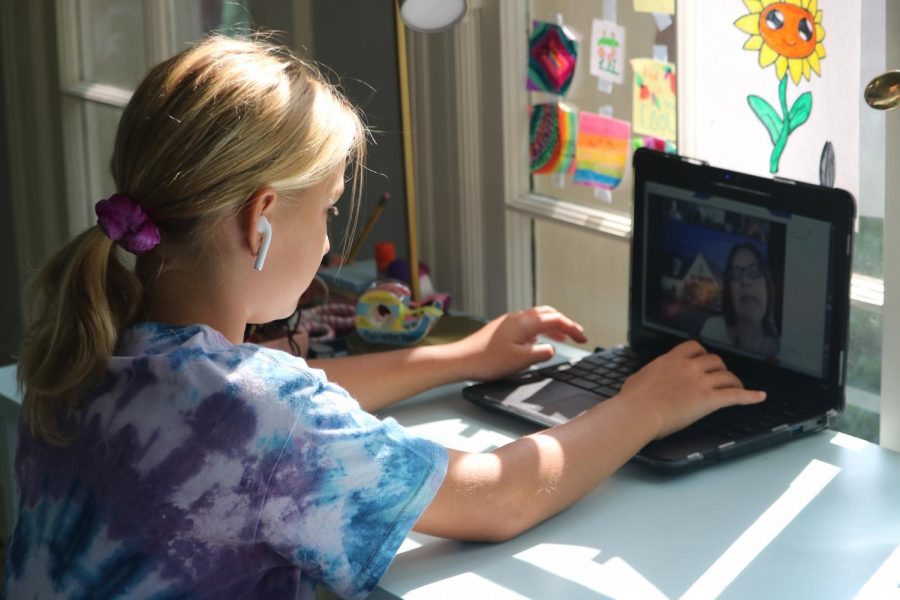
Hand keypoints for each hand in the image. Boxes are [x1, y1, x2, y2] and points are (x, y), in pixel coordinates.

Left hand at [451, 306, 586, 381]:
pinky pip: (525, 325)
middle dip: (564, 323)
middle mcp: (516, 318)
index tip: (583, 338)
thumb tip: (551, 348)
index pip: (556, 320)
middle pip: (547, 314)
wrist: (460, 360)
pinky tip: (537, 342)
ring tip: (561, 338)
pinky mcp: (500, 329)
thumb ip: (541, 353)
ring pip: (536, 319)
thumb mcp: (521, 360)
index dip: (573, 328)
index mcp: (524, 323)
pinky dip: (538, 330)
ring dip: (551, 326)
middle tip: (576, 335)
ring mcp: (507, 322)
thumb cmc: (487, 360)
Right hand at [618, 340, 765, 438]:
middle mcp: (689, 367)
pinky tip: (759, 396)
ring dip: (734, 382)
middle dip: (720, 368)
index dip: (702, 354)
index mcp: (671, 360)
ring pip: (727, 376)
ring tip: (737, 388)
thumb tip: (641, 380)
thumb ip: (647, 376)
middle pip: (715, 360)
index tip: (704, 359)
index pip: (694, 347)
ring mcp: (701, 382)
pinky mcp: (709, 400)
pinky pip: (736, 395)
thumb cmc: (633, 400)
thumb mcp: (637, 379)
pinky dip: (750, 396)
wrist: (638, 412)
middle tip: (720, 377)